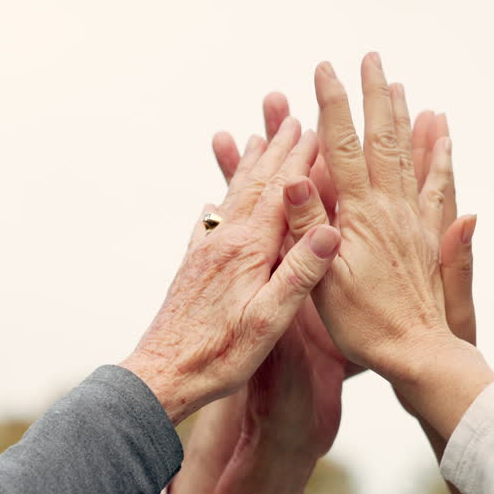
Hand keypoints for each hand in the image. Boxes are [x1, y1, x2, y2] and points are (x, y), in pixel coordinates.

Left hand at [121, 118, 341, 424]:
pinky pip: (211, 223)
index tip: (317, 129)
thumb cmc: (220, 356)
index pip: (282, 195)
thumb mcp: (270, 321)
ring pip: (232, 198)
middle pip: (256, 186)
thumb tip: (330, 230)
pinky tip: (215, 202)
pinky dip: (221, 202)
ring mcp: (204, 253)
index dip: (301, 161)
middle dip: (276, 151)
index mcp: (248, 251)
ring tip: (256, 139)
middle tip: (292, 119)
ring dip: (248, 167)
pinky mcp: (192, 268)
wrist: (163, 375)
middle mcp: (223, 242)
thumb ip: (299, 274)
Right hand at [304, 53, 462, 379]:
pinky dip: (440, 157)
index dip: (332, 107)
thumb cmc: (364, 326)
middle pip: (383, 139)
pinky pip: (438, 187)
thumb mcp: (321, 280)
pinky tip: (444, 140)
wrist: (416, 354)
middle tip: (371, 59)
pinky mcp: (428, 238)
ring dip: (405, 117)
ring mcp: (413, 222)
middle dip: (374, 96)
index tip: (323, 71)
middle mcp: (392, 211)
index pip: (343, 148)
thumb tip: (294, 181)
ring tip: (402, 86)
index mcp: (360, 217)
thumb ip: (308, 229)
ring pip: (410, 156)